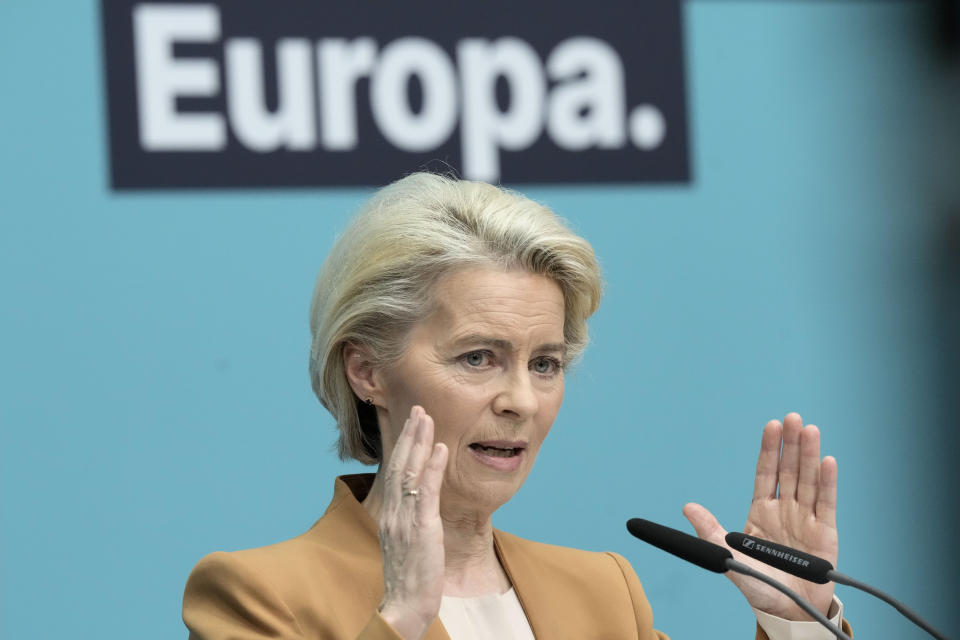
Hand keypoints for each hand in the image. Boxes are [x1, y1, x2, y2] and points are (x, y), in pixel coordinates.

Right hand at [377, 406, 448, 639]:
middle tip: (418, 408)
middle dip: (409, 434)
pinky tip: (439, 448)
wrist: (404, 606)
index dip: (403, 446)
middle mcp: (393, 512)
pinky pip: (425, 492)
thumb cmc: (409, 579)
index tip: (412, 423)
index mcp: (390, 515)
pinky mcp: (421, 528)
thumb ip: (410, 521)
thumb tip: (419, 505)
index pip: (395, 472)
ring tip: (426, 417)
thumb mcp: (407, 544)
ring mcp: (404, 519)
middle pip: (399, 464)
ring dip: (418, 441)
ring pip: (409, 471)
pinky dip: (431, 467)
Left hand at [683, 413, 837, 620]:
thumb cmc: (757, 583)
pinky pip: (827, 503)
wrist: (786, 609)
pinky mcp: (826, 533)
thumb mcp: (728, 556)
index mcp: (761, 511)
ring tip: (810, 430)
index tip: (771, 426)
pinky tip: (828, 461)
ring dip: (810, 455)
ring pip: (808, 480)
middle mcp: (785, 509)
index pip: (765, 473)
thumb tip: (687, 507)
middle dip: (791, 444)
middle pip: (789, 470)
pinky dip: (828, 482)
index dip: (768, 450)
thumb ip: (710, 531)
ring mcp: (806, 519)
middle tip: (792, 418)